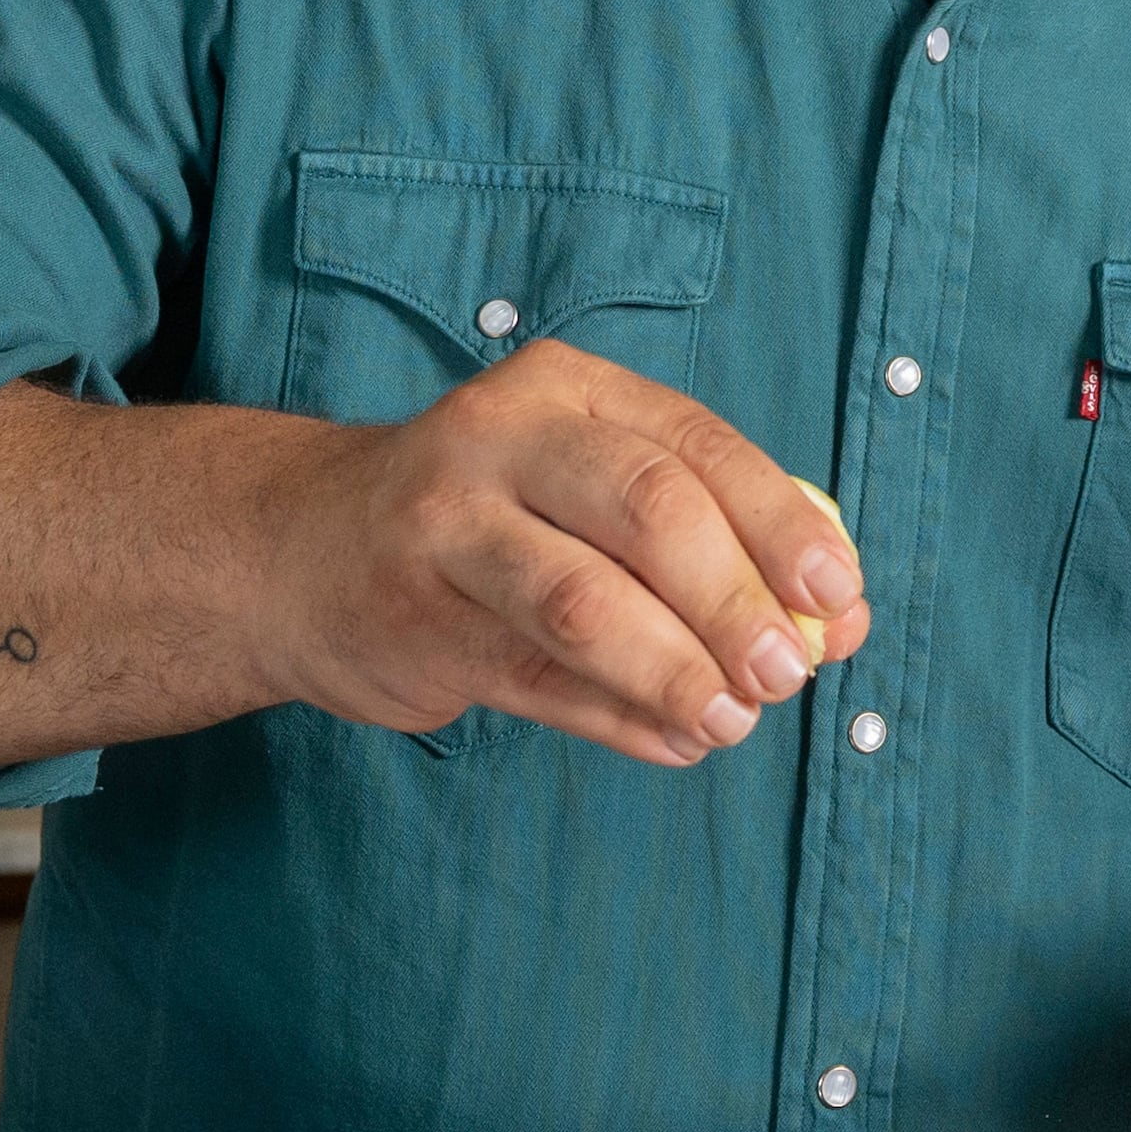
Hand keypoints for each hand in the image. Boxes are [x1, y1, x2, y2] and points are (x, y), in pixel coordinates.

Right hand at [254, 340, 866, 768]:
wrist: (293, 547)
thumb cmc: (491, 515)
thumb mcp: (589, 483)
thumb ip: (713, 539)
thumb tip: (837, 623)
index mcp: (569, 389)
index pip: (699, 447)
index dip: (781, 527)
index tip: (837, 597)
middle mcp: (500, 440)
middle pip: (648, 512)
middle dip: (734, 600)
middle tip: (787, 672)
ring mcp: (444, 527)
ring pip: (583, 601)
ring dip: (675, 671)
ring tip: (731, 721)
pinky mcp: (411, 620)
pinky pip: (534, 679)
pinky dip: (616, 718)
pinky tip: (673, 742)